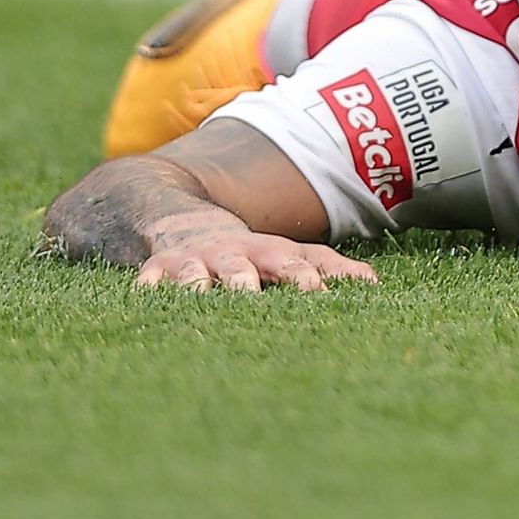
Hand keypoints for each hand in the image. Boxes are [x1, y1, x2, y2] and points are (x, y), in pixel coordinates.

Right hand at [135, 230, 378, 292]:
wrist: (184, 223)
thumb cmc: (251, 252)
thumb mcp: (288, 255)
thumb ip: (329, 268)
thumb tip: (373, 284)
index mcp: (266, 253)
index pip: (288, 262)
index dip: (301, 276)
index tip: (316, 292)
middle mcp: (229, 256)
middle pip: (238, 266)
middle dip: (243, 278)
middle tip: (249, 291)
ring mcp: (191, 262)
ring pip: (192, 274)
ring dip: (195, 284)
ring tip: (197, 295)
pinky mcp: (156, 271)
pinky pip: (149, 280)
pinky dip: (147, 288)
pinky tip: (145, 295)